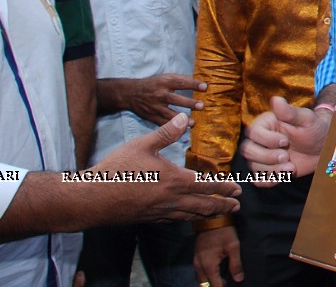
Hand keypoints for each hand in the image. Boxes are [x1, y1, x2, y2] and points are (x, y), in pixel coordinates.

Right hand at [91, 113, 239, 223]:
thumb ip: (166, 133)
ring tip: (220, 213)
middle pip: (204, 206)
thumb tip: (184, 118)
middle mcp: (172, 199)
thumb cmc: (117, 169)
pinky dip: (188, 218)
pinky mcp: (149, 219)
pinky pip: (175, 220)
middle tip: (236, 206)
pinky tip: (189, 216)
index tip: (237, 190)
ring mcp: (161, 212)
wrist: (92, 199)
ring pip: (191, 216)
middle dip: (223, 206)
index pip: (207, 186)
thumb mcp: (142, 145)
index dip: (224, 189)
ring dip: (209, 214)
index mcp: (175, 180)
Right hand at [100, 74, 205, 124]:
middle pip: (175, 99)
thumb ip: (182, 80)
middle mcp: (160, 94)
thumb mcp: (165, 77)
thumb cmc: (154, 84)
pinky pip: (163, 124)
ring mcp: (155, 107)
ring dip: (181, 120)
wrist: (131, 93)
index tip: (205, 87)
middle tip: (201, 106)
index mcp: (165, 82)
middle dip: (188, 103)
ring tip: (193, 123)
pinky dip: (172, 128)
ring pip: (169, 114)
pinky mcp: (151, 117)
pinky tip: (182, 131)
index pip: (181, 82)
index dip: (193, 84)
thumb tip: (200, 83)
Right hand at [194, 225, 242, 285]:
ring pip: (201, 280)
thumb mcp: (233, 246)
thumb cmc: (224, 231)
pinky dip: (206, 276)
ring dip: (210, 282)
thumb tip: (239, 279)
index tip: (230, 286)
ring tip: (222, 280)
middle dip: (215, 286)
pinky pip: (199, 273)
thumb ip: (236, 264)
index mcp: (209, 266)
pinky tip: (215, 273)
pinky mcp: (196, 257)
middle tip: (226, 283)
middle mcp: (199, 266)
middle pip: (205, 286)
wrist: (211, 217)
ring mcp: (196, 262)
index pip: (215, 286)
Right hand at [239, 96, 328, 178]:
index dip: (266, 140)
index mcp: (266, 124)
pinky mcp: (267, 170)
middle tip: (286, 156)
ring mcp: (262, 156)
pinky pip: (258, 180)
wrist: (323, 148)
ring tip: (291, 166)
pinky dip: (269, 181)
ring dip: (271, 170)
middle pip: (248, 150)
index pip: (253, 133)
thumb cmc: (315, 128)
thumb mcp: (306, 119)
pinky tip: (284, 175)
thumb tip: (276, 99)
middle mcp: (260, 140)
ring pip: (253, 166)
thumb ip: (289, 112)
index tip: (285, 141)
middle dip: (267, 157)